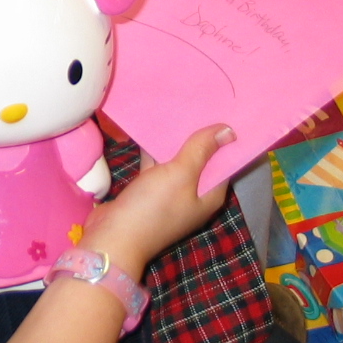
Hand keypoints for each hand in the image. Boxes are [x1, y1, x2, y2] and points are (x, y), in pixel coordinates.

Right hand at [82, 125, 234, 278]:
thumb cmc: (153, 207)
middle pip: (199, 162)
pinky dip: (153, 152)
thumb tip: (229, 130)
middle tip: (195, 104)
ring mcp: (168, 195)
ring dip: (173, 143)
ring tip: (173, 110)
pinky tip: (148, 130)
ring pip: (175, 163)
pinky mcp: (147, 193)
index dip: (222, 139)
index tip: (221, 112)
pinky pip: (154, 168)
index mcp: (209, 195)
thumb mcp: (181, 174)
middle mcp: (192, 196)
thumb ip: (201, 150)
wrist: (113, 238)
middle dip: (196, 137)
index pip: (223, 163)